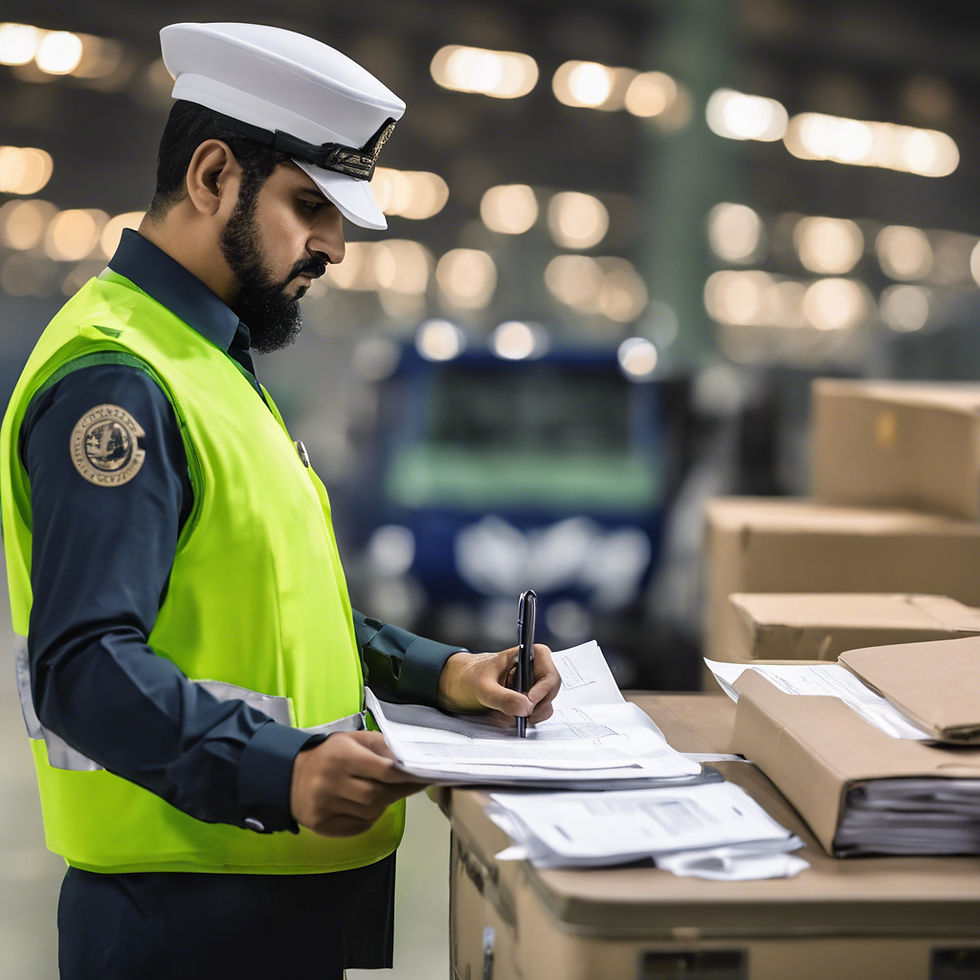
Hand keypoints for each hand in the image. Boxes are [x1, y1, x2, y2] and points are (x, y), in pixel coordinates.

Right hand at [289, 730, 424, 836]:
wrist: (290, 775)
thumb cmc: (330, 755)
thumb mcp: (353, 739)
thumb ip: (381, 746)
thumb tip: (407, 761)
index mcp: (342, 756)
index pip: (383, 771)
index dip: (407, 777)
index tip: (424, 777)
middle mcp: (331, 782)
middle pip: (378, 795)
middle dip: (398, 792)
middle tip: (411, 787)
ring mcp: (325, 806)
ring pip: (370, 813)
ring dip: (382, 805)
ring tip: (380, 793)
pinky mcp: (321, 825)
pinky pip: (358, 827)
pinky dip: (368, 818)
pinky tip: (365, 806)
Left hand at [437, 644, 560, 726]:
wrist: (462, 683)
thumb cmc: (471, 676)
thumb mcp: (483, 687)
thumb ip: (503, 698)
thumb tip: (526, 708)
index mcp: (529, 655)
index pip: (550, 674)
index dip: (544, 689)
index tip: (530, 700)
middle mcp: (536, 669)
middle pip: (550, 693)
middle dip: (535, 707)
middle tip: (519, 714)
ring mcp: (534, 685)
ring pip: (545, 705)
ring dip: (528, 715)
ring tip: (506, 714)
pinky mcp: (529, 698)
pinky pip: (535, 713)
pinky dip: (523, 718)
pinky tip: (505, 715)